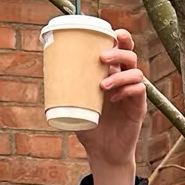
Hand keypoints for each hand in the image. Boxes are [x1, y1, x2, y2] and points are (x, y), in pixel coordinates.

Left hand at [76, 29, 146, 184]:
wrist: (102, 152)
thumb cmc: (89, 126)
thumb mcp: (75, 104)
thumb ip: (66, 87)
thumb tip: (46, 70)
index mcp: (110, 74)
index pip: (119, 49)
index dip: (119, 37)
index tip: (110, 31)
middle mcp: (123, 80)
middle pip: (130, 54)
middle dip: (119, 50)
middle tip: (102, 57)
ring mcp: (132, 93)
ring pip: (136, 71)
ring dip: (120, 74)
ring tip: (103, 85)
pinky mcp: (138, 107)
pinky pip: (139, 90)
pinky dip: (127, 89)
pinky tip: (114, 98)